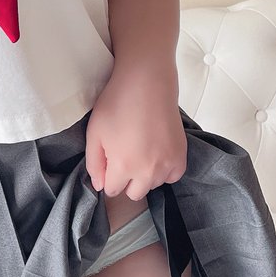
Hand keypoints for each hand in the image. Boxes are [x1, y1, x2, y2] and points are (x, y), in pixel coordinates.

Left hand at [85, 72, 186, 198]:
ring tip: (142, 149)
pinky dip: (165, 170)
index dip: (108, 177)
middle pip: (134, 194)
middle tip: (125, 156)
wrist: (147, 82)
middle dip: (126, 180)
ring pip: (153, 184)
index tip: (110, 161)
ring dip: (146, 175)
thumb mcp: (94, 133)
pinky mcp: (181, 155)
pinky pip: (172, 176)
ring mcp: (167, 164)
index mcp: (123, 166)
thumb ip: (94, 164)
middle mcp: (147, 171)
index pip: (112, 190)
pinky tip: (157, 153)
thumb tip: (100, 186)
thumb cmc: (117, 104)